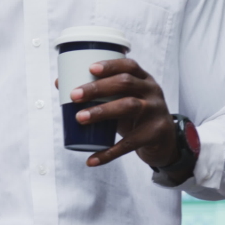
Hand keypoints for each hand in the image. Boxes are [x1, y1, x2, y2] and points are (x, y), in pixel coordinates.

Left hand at [66, 59, 182, 172]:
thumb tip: (59, 83)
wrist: (164, 140)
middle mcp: (152, 92)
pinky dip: (108, 153)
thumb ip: (98, 93)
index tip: (90, 68)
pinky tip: (92, 159)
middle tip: (74, 95)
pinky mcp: (155, 134)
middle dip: (98, 88)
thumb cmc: (136, 114)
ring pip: (128, 107)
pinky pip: (129, 144)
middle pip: (126, 83)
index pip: (129, 66)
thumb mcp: (123, 99)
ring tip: (80, 118)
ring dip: (101, 111)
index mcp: (144, 79)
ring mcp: (155, 112)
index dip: (110, 65)